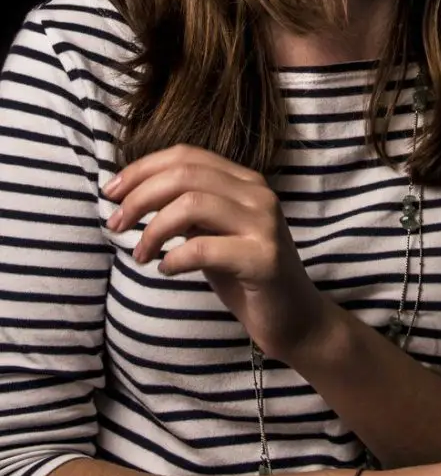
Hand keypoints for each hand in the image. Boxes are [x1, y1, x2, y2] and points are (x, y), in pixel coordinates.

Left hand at [103, 144, 327, 361]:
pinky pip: (204, 249)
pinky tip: (165, 269)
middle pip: (186, 174)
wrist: (294, 320)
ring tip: (140, 255)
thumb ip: (187, 209)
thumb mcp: (212, 234)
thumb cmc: (244, 275)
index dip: (143, 168)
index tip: (111, 192)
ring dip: (153, 229)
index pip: (187, 155)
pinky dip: (175, 258)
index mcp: (245, 181)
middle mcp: (257, 193)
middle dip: (140, 196)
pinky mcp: (263, 258)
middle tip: (115, 224)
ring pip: (193, 203)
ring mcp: (264, 224)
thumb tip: (134, 195)